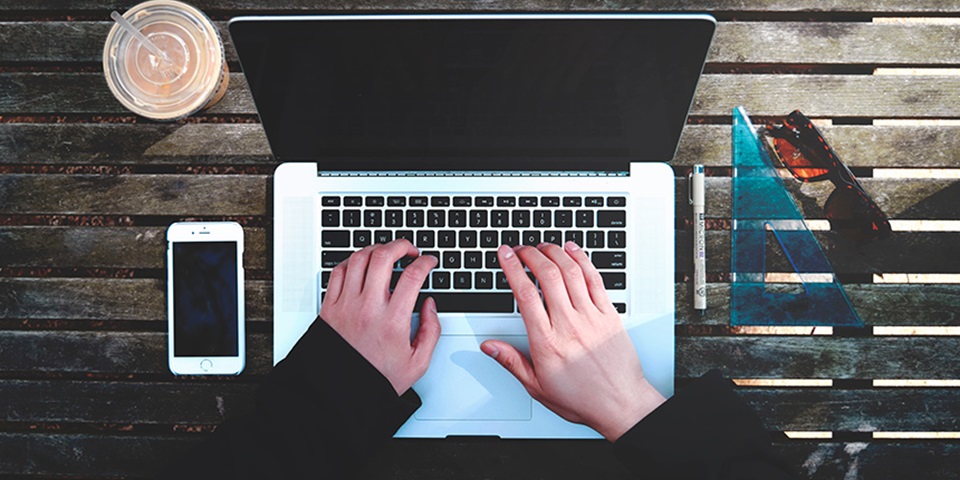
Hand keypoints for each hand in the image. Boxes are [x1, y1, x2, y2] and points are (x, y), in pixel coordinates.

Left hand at [320, 239, 440, 394]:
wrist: (340, 394)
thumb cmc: (376, 379)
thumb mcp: (417, 363)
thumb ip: (431, 331)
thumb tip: (430, 306)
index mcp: (393, 321)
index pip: (413, 276)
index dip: (426, 262)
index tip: (429, 262)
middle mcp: (368, 308)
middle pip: (383, 257)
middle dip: (401, 245)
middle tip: (409, 250)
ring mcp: (346, 305)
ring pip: (360, 259)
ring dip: (376, 249)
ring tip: (386, 253)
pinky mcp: (330, 307)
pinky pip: (339, 271)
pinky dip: (352, 261)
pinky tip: (362, 265)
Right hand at [480, 242, 665, 440]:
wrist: (620, 404)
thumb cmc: (582, 398)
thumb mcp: (538, 386)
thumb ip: (511, 362)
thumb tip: (490, 346)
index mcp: (547, 342)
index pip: (525, 295)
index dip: (512, 268)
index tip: (505, 255)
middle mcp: (569, 325)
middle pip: (547, 276)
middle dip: (530, 255)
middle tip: (520, 249)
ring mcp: (591, 317)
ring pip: (571, 272)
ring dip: (554, 252)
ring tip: (542, 246)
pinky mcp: (609, 314)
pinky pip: (595, 279)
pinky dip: (582, 260)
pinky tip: (573, 250)